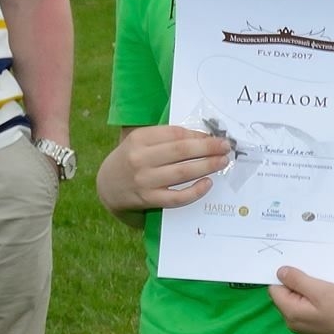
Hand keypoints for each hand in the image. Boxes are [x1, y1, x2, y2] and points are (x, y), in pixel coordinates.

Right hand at [99, 124, 231, 210]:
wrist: (108, 186)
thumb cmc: (131, 159)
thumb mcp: (141, 142)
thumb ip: (166, 138)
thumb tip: (203, 137)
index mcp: (139, 138)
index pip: (175, 134)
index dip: (199, 135)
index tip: (215, 137)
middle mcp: (140, 158)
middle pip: (181, 151)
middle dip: (208, 148)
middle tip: (226, 147)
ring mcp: (144, 180)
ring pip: (182, 173)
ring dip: (207, 166)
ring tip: (222, 162)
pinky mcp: (148, 199)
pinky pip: (177, 197)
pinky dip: (195, 191)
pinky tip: (207, 184)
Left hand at [269, 268, 333, 333]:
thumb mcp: (320, 289)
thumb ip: (297, 280)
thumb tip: (279, 272)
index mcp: (290, 313)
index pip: (275, 289)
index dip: (286, 278)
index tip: (300, 270)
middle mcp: (293, 323)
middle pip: (285, 296)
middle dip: (296, 285)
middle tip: (315, 276)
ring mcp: (304, 328)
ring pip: (297, 302)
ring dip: (307, 291)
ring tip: (323, 285)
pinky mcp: (315, 328)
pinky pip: (306, 309)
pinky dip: (314, 300)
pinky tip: (328, 296)